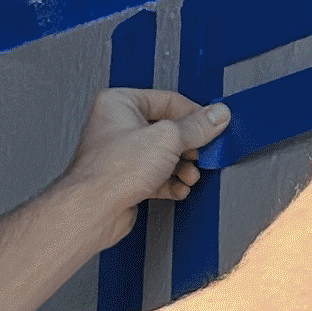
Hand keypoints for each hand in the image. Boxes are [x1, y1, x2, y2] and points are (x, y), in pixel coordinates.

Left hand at [69, 85, 227, 231]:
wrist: (94, 210)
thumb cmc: (111, 171)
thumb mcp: (167, 139)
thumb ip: (197, 127)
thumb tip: (217, 116)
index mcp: (119, 103)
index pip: (168, 100)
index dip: (194, 114)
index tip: (213, 125)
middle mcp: (117, 126)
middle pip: (168, 130)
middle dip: (189, 147)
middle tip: (202, 153)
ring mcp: (122, 154)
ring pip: (165, 155)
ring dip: (183, 167)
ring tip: (190, 175)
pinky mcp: (126, 179)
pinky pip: (157, 176)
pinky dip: (172, 183)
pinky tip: (179, 188)